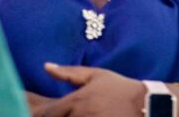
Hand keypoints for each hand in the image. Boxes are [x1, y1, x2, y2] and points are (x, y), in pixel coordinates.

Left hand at [26, 65, 144, 116]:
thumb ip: (68, 72)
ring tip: (70, 114)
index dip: (39, 115)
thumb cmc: (119, 88)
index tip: (33, 112)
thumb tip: (46, 66)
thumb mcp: (95, 75)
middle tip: (42, 114)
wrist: (145, 105)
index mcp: (77, 101)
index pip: (49, 113)